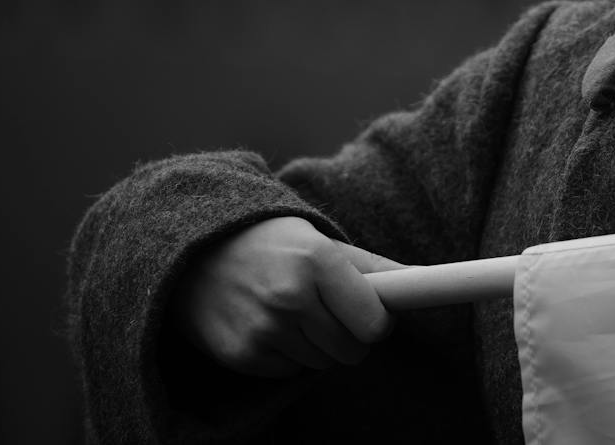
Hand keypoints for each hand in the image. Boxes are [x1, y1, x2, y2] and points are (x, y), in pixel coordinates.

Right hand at [170, 216, 402, 377]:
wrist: (193, 252)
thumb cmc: (271, 243)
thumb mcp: (320, 242)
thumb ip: (371, 267)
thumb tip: (421, 282)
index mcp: (317, 261)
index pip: (374, 322)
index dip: (379, 322)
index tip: (374, 316)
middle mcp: (290, 296)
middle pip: (352, 350)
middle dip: (350, 336)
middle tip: (331, 311)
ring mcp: (263, 329)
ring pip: (323, 364)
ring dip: (317, 345)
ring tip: (294, 312)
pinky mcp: (242, 355)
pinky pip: (290, 373)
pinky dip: (288, 356)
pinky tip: (269, 324)